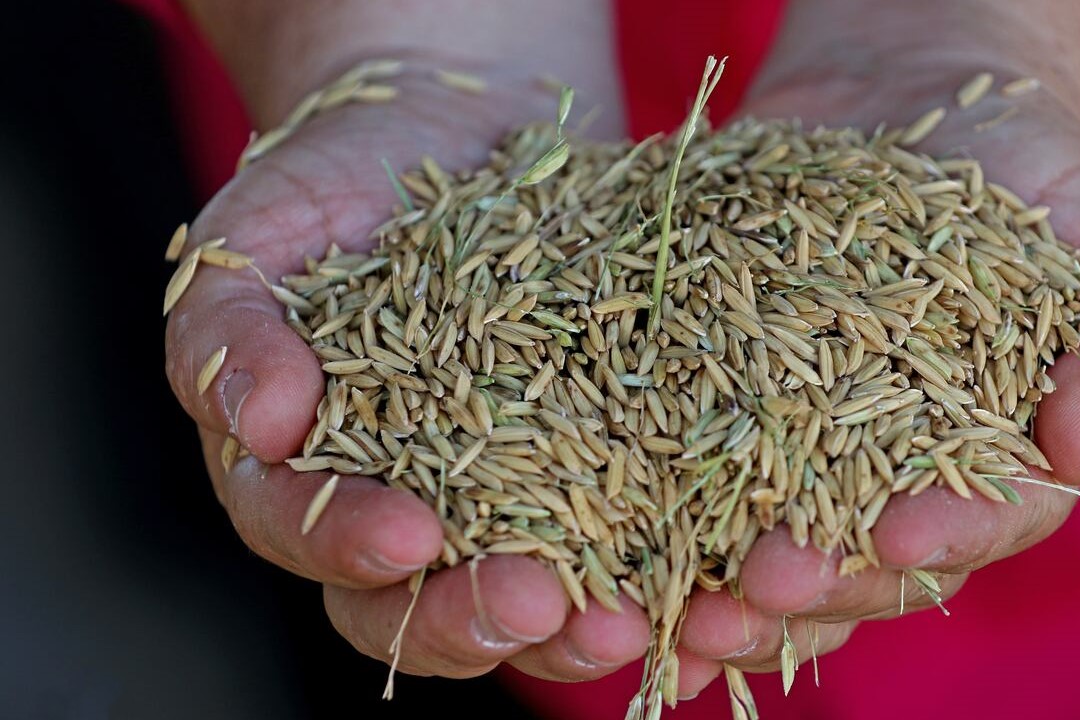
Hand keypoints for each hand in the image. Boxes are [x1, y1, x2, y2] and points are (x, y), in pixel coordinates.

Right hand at [166, 2, 654, 682]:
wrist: (449, 126)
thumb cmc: (333, 183)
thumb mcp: (258, 237)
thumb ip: (228, 332)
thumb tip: (260, 425)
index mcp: (305, 474)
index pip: (310, 538)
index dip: (351, 546)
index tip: (410, 536)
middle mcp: (406, 506)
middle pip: (422, 606)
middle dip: (476, 617)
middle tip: (538, 608)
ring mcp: (506, 494)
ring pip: (531, 595)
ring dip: (578, 626)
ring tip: (633, 622)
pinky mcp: (596, 459)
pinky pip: (626, 529)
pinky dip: (661, 562)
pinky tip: (705, 576)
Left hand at [672, 0, 1079, 696]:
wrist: (916, 107)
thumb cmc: (1030, 180)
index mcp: (993, 465)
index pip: (979, 521)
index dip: (944, 536)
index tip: (900, 537)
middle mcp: (890, 481)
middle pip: (858, 562)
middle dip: (814, 584)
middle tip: (760, 590)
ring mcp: (799, 451)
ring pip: (763, 543)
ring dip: (719, 586)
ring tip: (676, 610)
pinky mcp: (718, 405)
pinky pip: (681, 468)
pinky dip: (648, 509)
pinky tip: (609, 543)